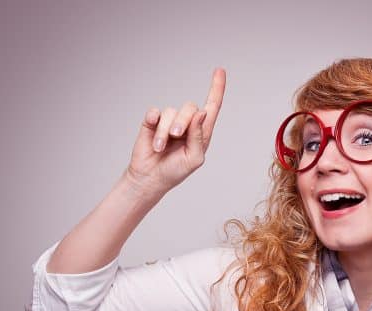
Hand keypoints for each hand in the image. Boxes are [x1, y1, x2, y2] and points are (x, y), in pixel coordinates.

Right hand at [124, 67, 225, 195]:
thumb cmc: (175, 170)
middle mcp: (187, 123)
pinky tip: (153, 137)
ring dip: (165, 131)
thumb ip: (199, 136)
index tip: (220, 71)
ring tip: (161, 147)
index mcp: (202, 132)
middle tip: (176, 135)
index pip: (212, 106)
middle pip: (190, 107)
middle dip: (183, 121)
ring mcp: (169, 121)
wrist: (150, 178)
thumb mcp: (194, 158)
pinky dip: (154, 124)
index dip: (217, 89)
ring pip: (171, 111)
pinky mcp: (152, 121)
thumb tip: (202, 113)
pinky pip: (154, 112)